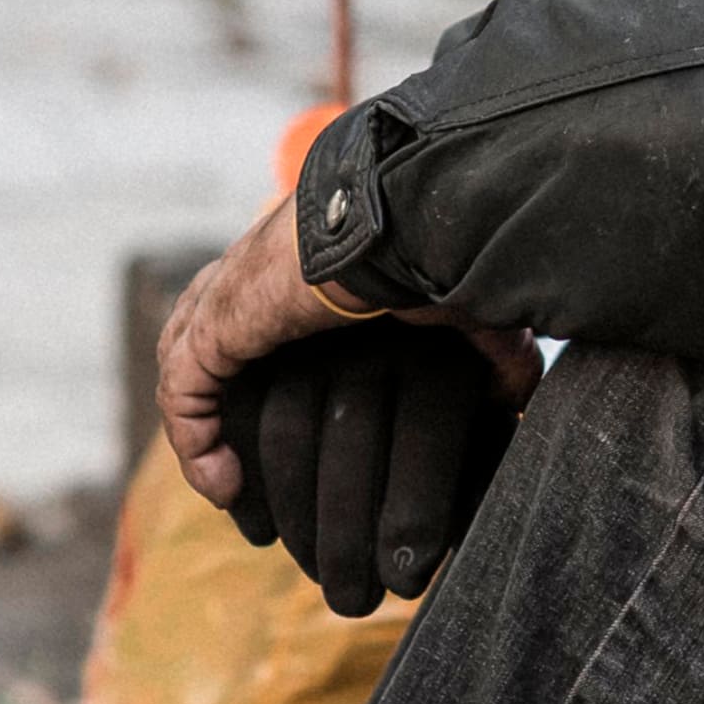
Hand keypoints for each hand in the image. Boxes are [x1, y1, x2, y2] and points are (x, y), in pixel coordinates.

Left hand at [156, 196, 542, 518]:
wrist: (411, 217)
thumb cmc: (445, 249)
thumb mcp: (471, 310)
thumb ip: (494, 352)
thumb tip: (519, 395)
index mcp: (308, 260)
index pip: (261, 310)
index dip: (265, 370)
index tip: (293, 431)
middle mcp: (261, 268)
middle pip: (209, 333)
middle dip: (216, 396)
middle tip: (242, 463)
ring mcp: (234, 291)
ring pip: (186, 361)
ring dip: (202, 424)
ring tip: (231, 485)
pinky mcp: (222, 320)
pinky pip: (184, 390)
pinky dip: (196, 440)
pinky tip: (225, 486)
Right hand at [218, 321, 521, 612]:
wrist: (390, 309)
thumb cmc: (463, 381)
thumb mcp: (489, 413)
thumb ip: (487, 458)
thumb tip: (480, 531)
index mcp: (444, 331)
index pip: (428, 428)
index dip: (416, 512)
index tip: (408, 583)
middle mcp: (380, 320)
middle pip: (350, 435)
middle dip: (346, 538)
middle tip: (353, 604)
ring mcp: (317, 323)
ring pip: (286, 427)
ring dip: (294, 518)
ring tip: (317, 576)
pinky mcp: (262, 334)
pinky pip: (240, 409)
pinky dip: (244, 480)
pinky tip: (262, 534)